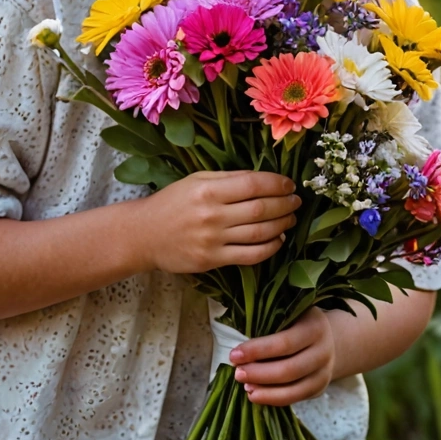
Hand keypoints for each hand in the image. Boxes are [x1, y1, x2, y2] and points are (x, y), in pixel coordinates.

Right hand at [136, 170, 298, 273]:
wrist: (144, 234)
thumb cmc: (172, 202)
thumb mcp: (196, 180)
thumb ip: (228, 178)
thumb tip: (263, 178)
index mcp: (208, 190)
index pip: (253, 184)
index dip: (277, 184)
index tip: (289, 184)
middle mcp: (212, 215)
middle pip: (261, 209)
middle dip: (285, 204)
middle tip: (296, 201)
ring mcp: (212, 240)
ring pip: (259, 233)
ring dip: (282, 225)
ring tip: (291, 218)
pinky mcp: (212, 261)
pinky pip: (249, 256)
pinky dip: (269, 248)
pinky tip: (278, 240)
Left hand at [228, 306, 334, 405]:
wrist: (330, 339)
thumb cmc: (299, 323)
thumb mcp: (291, 314)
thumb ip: (270, 324)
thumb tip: (237, 343)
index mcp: (314, 327)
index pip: (284, 343)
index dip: (257, 351)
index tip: (235, 355)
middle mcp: (323, 350)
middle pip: (289, 369)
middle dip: (259, 373)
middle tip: (237, 372)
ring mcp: (324, 372)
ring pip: (293, 388)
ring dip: (265, 391)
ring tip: (244, 386)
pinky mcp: (319, 388)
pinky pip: (295, 398)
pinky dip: (273, 399)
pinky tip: (256, 395)